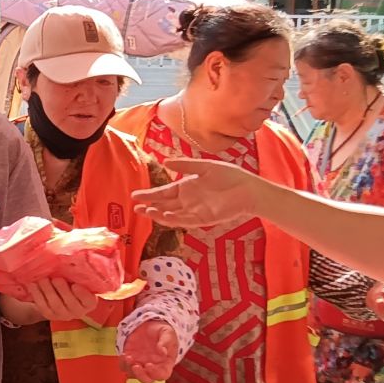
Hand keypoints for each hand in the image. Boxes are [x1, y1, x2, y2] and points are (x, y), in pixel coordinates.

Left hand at [5, 277, 100, 324]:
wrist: (57, 294)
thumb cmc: (71, 281)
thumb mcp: (78, 277)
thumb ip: (78, 273)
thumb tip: (73, 257)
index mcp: (89, 302)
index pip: (89, 301)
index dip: (82, 294)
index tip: (75, 285)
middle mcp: (78, 311)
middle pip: (71, 304)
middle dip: (63, 291)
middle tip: (56, 279)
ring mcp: (63, 315)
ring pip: (55, 305)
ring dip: (48, 291)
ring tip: (43, 279)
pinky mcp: (49, 315)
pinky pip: (42, 306)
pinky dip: (37, 294)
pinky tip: (33, 284)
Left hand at [122, 320, 181, 382]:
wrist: (152, 326)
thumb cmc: (163, 332)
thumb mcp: (168, 334)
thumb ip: (166, 342)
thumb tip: (162, 351)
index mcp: (165, 364)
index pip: (162, 375)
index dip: (155, 373)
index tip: (149, 365)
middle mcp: (152, 368)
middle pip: (147, 380)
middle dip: (140, 375)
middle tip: (136, 366)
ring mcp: (141, 364)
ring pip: (133, 375)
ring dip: (129, 368)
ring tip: (128, 356)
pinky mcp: (131, 359)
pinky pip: (124, 367)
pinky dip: (122, 363)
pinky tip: (124, 355)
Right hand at [131, 158, 262, 228]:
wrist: (248, 188)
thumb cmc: (230, 175)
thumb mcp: (204, 166)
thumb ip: (185, 165)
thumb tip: (165, 162)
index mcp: (187, 188)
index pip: (164, 193)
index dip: (150, 194)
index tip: (135, 195)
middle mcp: (188, 201)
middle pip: (165, 205)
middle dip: (149, 206)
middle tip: (135, 206)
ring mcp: (195, 211)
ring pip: (172, 214)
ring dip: (159, 214)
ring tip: (145, 211)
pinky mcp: (204, 219)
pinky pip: (186, 220)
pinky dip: (174, 219)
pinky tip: (163, 216)